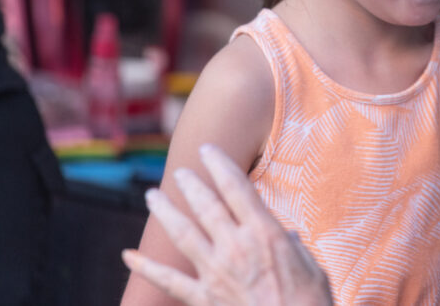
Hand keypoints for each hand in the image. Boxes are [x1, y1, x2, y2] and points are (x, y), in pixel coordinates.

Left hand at [122, 144, 331, 305]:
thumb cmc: (310, 302)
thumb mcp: (312, 267)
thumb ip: (294, 248)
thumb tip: (287, 238)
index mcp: (265, 233)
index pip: (237, 187)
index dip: (220, 164)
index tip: (208, 149)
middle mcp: (236, 247)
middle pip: (206, 206)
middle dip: (190, 184)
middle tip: (179, 171)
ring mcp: (215, 273)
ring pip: (182, 234)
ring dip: (165, 212)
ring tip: (151, 195)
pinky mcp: (203, 298)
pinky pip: (168, 281)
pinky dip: (145, 268)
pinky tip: (128, 256)